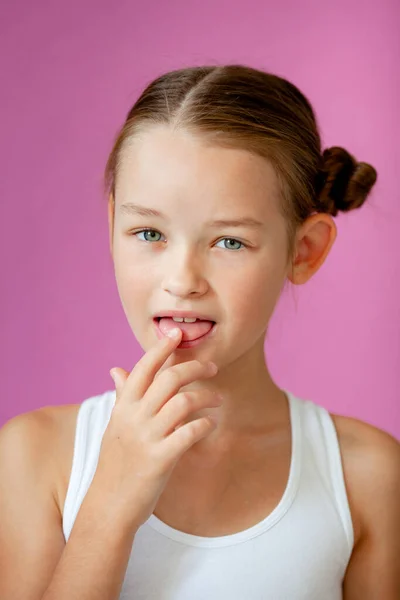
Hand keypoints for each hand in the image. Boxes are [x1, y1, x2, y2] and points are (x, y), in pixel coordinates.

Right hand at [93, 328, 221, 530]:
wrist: (108, 505)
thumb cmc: (115, 462)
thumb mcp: (115, 425)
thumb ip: (122, 396)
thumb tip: (116, 369)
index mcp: (123, 406)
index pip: (144, 367)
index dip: (162, 347)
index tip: (178, 333)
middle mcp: (134, 417)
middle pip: (170, 379)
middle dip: (196, 367)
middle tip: (213, 367)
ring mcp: (147, 438)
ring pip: (184, 402)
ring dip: (207, 396)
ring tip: (218, 399)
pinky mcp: (161, 459)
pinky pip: (190, 433)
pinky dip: (205, 424)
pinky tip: (211, 424)